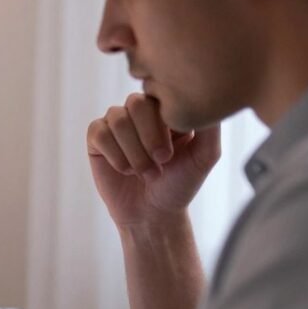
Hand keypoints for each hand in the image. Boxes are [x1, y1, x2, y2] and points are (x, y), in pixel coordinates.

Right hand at [87, 93, 220, 227]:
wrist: (153, 213)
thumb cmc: (180, 183)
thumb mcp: (205, 155)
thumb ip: (210, 126)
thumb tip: (207, 98)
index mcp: (166, 109)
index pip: (162, 95)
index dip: (164, 124)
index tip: (172, 154)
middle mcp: (140, 111)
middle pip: (136, 103)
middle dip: (148, 137)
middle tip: (161, 161)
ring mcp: (117, 122)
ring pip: (118, 120)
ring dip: (134, 152)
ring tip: (145, 172)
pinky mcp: (97, 137)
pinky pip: (99, 133)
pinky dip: (115, 156)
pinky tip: (125, 170)